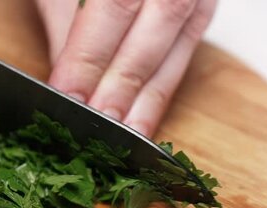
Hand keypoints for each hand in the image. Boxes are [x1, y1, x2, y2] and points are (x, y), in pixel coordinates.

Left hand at [36, 0, 216, 136]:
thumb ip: (65, 25)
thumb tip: (64, 82)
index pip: (113, 7)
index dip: (89, 57)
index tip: (68, 96)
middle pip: (157, 25)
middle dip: (123, 82)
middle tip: (98, 125)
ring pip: (179, 40)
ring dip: (151, 94)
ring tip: (126, 136)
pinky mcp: (201, 5)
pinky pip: (187, 48)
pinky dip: (163, 86)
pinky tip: (144, 115)